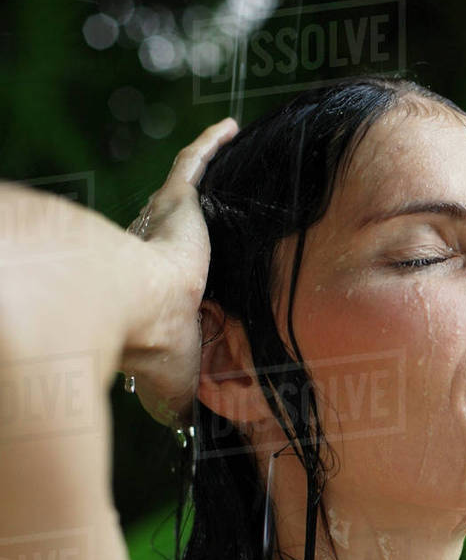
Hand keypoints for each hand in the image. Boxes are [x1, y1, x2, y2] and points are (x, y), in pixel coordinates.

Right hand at [119, 118, 237, 427]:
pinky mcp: (176, 199)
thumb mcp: (175, 385)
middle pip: (178, 234)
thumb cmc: (151, 352)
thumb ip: (181, 402)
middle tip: (219, 225)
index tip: (198, 284)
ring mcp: (163, 223)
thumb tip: (186, 432)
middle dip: (192, 229)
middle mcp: (152, 253)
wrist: (135, 311)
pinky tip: (233, 127)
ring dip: (205, 181)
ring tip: (236, 169)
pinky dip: (210, 144)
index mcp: (155, 294)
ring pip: (188, 194)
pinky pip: (194, 162)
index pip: (172, 282)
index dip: (182, 280)